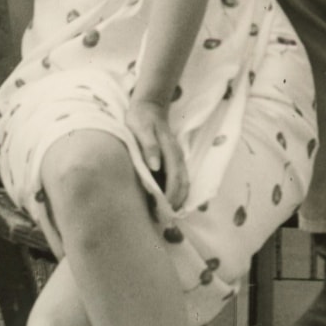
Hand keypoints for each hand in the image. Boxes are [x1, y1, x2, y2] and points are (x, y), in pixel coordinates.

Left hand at [124, 95, 186, 209]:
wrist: (149, 106)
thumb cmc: (141, 119)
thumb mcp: (141, 129)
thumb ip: (149, 146)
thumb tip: (155, 167)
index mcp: (171, 152)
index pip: (175, 179)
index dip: (169, 197)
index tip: (161, 210)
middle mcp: (177, 157)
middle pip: (183, 185)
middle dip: (175, 204)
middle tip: (162, 220)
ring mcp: (177, 159)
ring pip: (184, 184)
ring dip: (177, 200)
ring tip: (165, 216)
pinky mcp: (173, 160)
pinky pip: (179, 180)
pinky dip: (176, 193)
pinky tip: (166, 202)